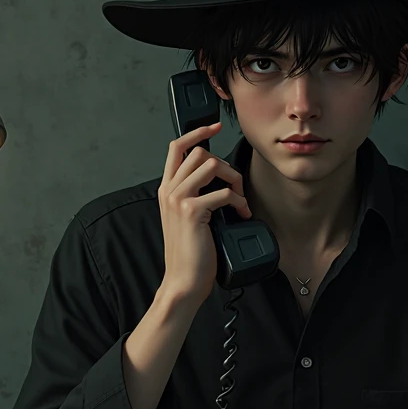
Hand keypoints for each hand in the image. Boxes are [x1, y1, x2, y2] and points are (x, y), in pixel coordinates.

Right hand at [157, 121, 251, 306]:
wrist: (183, 281)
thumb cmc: (189, 253)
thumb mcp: (187, 218)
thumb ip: (195, 196)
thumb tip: (219, 179)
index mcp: (166, 189)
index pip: (176, 147)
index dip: (197, 133)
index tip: (214, 127)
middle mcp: (169, 190)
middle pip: (200, 152)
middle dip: (226, 165)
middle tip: (237, 187)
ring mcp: (179, 199)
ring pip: (212, 165)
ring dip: (234, 180)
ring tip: (240, 201)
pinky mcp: (192, 211)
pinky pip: (223, 192)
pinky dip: (238, 201)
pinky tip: (241, 214)